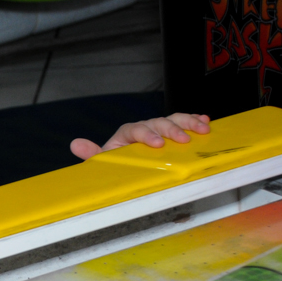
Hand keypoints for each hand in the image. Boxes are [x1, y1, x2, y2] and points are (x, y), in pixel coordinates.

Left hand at [70, 113, 211, 159]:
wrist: (126, 161)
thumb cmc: (117, 160)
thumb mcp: (105, 158)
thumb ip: (93, 153)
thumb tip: (75, 144)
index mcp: (127, 132)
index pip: (137, 129)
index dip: (148, 135)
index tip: (158, 145)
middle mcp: (145, 127)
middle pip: (159, 122)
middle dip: (172, 130)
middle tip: (184, 140)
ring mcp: (159, 128)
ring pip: (174, 119)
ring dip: (189, 122)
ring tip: (204, 128)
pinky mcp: (171, 131)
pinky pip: (184, 122)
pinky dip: (195, 120)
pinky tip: (206, 121)